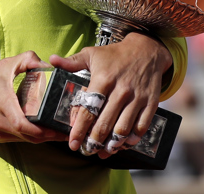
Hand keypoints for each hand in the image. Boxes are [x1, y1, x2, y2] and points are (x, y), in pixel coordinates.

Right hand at [0, 51, 64, 143]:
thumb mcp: (3, 66)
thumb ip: (26, 59)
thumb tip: (46, 63)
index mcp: (2, 105)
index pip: (24, 125)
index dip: (43, 130)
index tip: (59, 128)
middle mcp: (0, 123)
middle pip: (30, 137)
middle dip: (50, 136)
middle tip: (66, 130)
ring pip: (26, 140)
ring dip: (42, 137)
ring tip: (58, 131)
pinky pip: (18, 139)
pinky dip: (30, 136)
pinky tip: (40, 129)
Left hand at [49, 33, 171, 155]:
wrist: (147, 50)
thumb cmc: (115, 54)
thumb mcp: (92, 54)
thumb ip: (72, 61)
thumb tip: (52, 60)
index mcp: (103, 79)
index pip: (89, 110)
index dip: (80, 129)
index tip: (72, 143)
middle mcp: (121, 91)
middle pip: (105, 123)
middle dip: (94, 142)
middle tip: (86, 151)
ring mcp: (137, 98)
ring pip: (123, 129)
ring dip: (112, 145)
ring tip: (102, 152)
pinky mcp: (151, 103)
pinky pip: (142, 127)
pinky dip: (132, 139)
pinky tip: (122, 144)